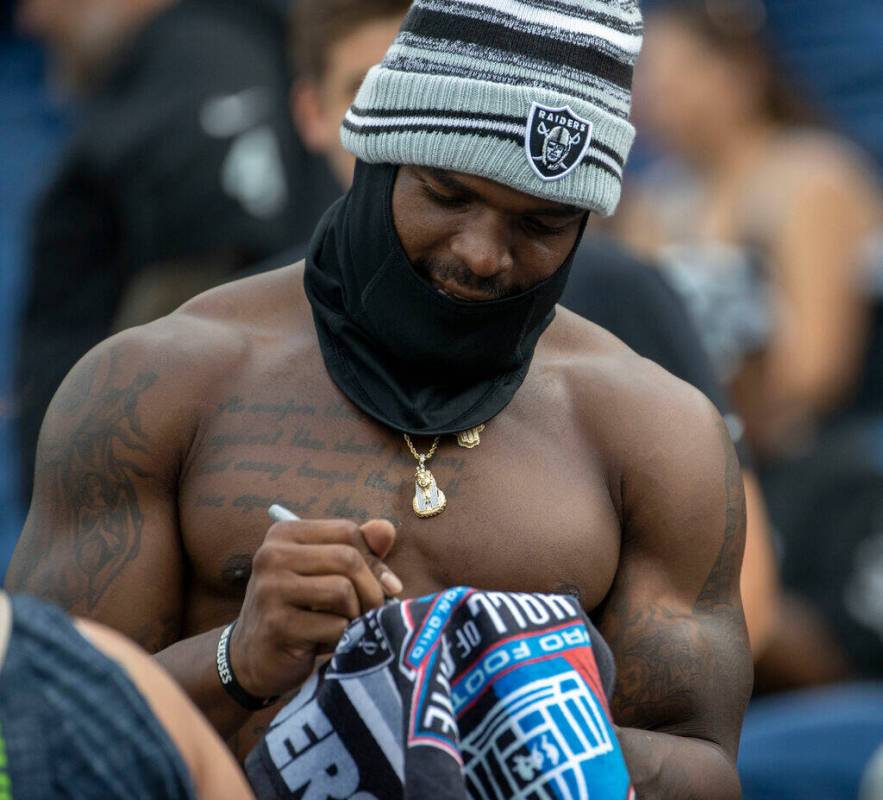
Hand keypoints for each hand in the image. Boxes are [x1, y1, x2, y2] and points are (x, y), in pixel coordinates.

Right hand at [230, 518, 400, 697]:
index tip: (385, 584)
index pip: (347, 531)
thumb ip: (358, 549)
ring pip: (343, 590)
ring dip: (356, 614)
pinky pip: (334, 625)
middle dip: (372, 589)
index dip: (374, 558)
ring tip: (345, 626)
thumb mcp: (326, 574)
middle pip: (347, 559)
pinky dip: (342, 637)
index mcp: (284, 534)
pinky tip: (327, 643)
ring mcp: (270, 589)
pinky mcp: (277, 625)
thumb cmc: (299, 609)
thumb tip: (387, 529)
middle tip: (373, 611)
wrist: (252, 657)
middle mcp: (272, 555)